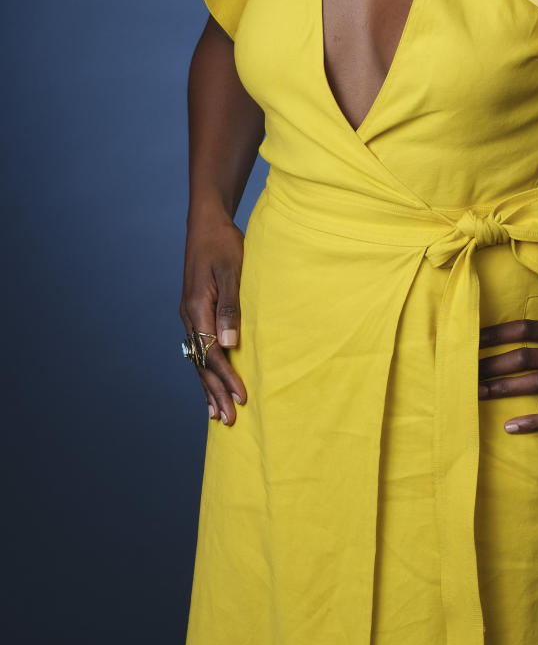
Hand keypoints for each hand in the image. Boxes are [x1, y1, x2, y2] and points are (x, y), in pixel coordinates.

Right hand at [179, 212, 248, 425]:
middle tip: (229, 420)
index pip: (211, 354)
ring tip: (217, 415)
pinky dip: (205, 371)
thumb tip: (229, 343)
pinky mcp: (196, 313)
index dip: (227, 378)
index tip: (242, 398)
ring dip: (209, 388)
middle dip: (216, 393)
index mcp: (196, 309)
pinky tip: (210, 385)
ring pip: (198, 360)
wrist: (207, 224)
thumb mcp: (232, 271)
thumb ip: (230, 307)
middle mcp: (189, 317)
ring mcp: (190, 316)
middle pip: (201, 364)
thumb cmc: (223, 244)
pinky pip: (199, 349)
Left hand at [477, 315, 537, 434]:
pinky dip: (533, 422)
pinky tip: (510, 427)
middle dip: (488, 365)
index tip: (470, 337)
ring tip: (474, 395)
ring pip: (533, 384)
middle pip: (520, 357)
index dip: (495, 333)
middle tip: (461, 371)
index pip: (525, 329)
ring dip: (501, 390)